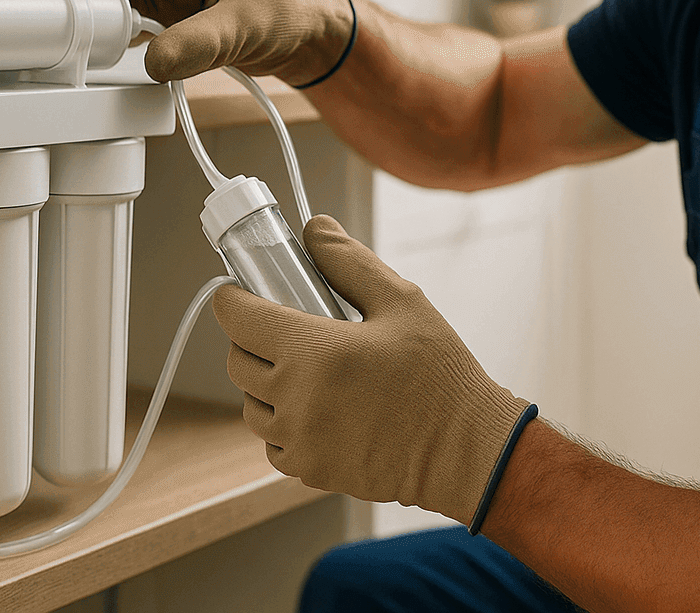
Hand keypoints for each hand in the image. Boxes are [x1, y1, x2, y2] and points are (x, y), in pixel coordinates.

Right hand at [62, 0, 351, 84]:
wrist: (305, 39)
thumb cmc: (287, 13)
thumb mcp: (246, 26)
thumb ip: (202, 43)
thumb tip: (155, 61)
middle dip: (92, 1)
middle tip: (76, 33)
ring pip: (110, 2)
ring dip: (99, 24)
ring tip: (86, 49)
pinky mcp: (161, 19)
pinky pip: (124, 26)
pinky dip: (112, 41)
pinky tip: (104, 58)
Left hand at [211, 215, 531, 524]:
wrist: (465, 450)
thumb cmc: (439, 375)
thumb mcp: (402, 302)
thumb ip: (350, 261)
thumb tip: (314, 229)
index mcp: (313, 349)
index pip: (236, 317)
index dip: (233, 298)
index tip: (243, 292)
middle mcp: (295, 398)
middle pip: (236, 361)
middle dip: (250, 339)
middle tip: (285, 328)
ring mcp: (299, 440)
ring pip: (250, 404)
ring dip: (265, 383)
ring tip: (307, 371)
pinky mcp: (309, 470)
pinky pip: (273, 441)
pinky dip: (284, 422)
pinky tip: (320, 408)